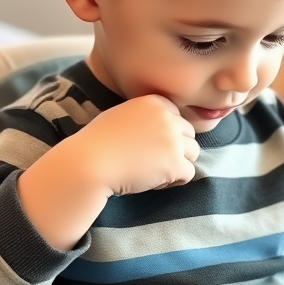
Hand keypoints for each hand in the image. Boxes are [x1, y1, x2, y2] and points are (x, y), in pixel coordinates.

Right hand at [82, 95, 198, 195]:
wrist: (89, 162)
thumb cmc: (98, 142)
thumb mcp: (122, 115)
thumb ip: (146, 117)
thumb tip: (162, 130)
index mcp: (155, 103)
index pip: (177, 117)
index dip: (166, 134)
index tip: (148, 145)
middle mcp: (168, 118)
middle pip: (189, 135)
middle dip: (175, 149)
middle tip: (152, 161)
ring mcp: (173, 141)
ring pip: (193, 153)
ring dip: (178, 164)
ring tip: (154, 171)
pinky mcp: (175, 163)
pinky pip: (189, 174)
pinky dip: (174, 180)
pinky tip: (153, 181)